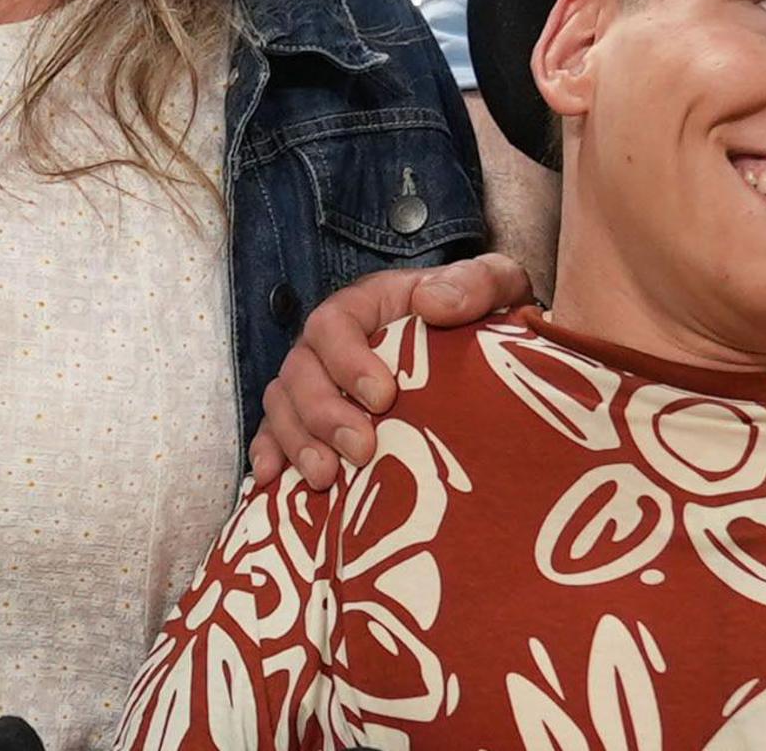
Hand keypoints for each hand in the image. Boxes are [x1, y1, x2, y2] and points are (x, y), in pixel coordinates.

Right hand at [250, 254, 534, 487]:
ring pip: (283, 405)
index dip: (347, 360)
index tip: (384, 397)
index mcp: (367, 305)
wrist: (484, 354)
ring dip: (297, 441)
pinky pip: (275, 433)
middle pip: (300, 371)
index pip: (333, 323)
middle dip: (323, 413)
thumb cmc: (484, 318)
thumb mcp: (495, 286)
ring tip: (324, 478)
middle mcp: (330, 343)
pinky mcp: (315, 421)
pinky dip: (270, 455)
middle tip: (361, 449)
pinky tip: (273, 481)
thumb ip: (474, 284)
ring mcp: (318, 382)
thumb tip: (432, 304)